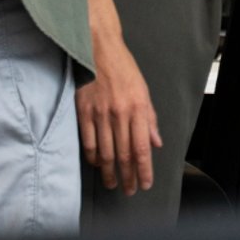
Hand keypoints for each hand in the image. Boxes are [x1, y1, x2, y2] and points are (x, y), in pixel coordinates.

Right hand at [77, 33, 162, 193]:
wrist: (98, 48)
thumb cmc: (124, 69)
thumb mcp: (144, 91)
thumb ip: (149, 119)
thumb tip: (156, 144)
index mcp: (138, 108)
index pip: (142, 148)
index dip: (144, 170)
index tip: (145, 184)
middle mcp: (120, 113)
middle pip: (124, 154)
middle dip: (128, 176)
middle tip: (128, 190)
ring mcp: (100, 114)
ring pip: (105, 152)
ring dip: (110, 172)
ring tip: (113, 184)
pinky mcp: (83, 111)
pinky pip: (88, 142)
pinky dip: (93, 157)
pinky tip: (98, 165)